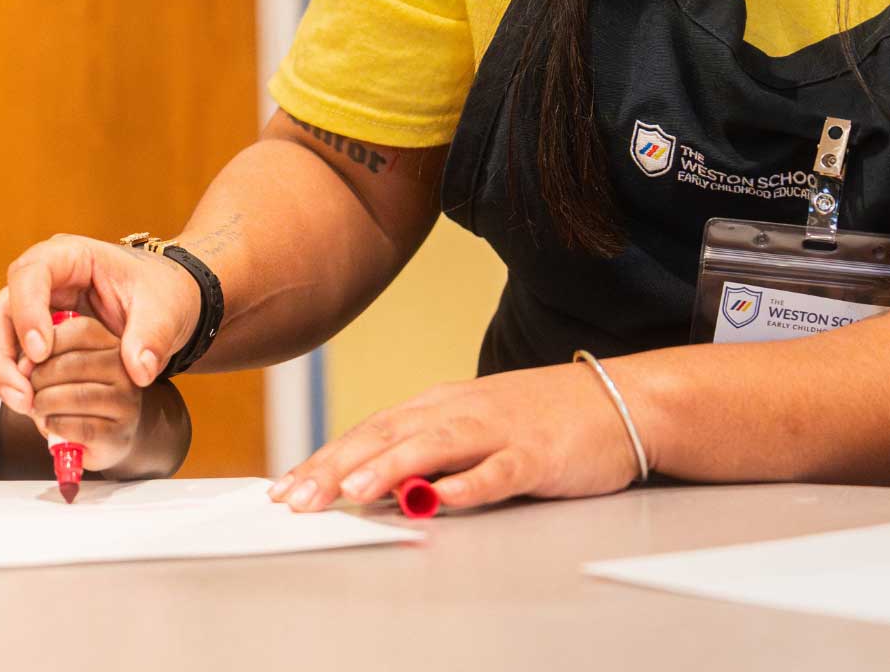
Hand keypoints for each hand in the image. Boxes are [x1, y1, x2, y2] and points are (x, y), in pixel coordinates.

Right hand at [0, 234, 198, 412]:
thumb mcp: (164, 311)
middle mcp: (42, 278)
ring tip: (26, 406)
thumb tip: (139, 372)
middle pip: (1, 309)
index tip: (41, 353)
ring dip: (3, 373)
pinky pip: (12, 355)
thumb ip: (152, 337)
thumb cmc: (161, 294)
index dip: (27, 312)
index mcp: (70, 256)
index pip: (30, 274)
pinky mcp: (35, 331)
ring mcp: (34, 305)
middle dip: (2, 355)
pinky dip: (15, 380)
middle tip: (22, 395)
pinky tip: (32, 406)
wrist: (165, 302)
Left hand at [24, 314, 144, 472]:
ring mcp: (127, 403)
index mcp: (112, 343)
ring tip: (37, 408)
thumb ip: (38, 358)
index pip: (81, 330)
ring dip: (45, 403)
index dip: (48, 345)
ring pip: (78, 396)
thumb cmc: (70, 396)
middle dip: (40, 378)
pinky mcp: (119, 434)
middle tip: (28, 390)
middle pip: (75, 363)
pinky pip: (80, 427)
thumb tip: (22, 368)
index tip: (27, 364)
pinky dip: (55, 426)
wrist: (99, 439)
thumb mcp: (56, 368)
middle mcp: (126, 369)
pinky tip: (49, 424)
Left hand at [269, 361, 650, 511]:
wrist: (616, 401)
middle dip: (337, 466)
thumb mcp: (471, 426)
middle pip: (387, 436)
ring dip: (390, 468)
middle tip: (297, 497)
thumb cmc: (537, 417)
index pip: (368, 430)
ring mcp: (498, 431)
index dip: (324, 457)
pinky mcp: (536, 455)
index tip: (285, 486)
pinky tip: (442, 499)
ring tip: (352, 491)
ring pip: (434, 447)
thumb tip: (374, 480)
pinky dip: (469, 483)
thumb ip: (425, 450)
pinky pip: (499, 471)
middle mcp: (458, 412)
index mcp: (438, 406)